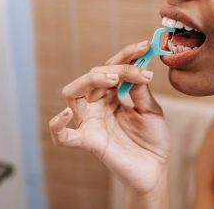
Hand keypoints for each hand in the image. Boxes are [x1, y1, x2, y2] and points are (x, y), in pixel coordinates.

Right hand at [49, 41, 170, 194]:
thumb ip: (139, 90)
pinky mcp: (89, 141)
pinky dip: (58, 125)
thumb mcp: (151, 109)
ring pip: (73, 93)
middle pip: (93, 76)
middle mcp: (98, 106)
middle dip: (117, 68)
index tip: (144, 46)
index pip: (112, 69)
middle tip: (141, 73)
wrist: (156, 168)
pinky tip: (66, 114)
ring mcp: (91, 122)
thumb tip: (135, 67)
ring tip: (114, 80)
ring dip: (91, 80)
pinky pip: (63, 136)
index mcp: (113, 96)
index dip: (126, 55)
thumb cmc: (153, 139)